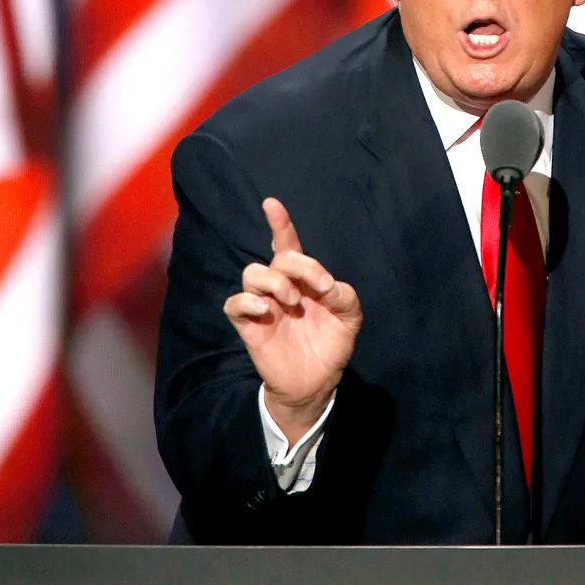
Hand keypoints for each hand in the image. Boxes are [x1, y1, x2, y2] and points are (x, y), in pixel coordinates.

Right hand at [224, 197, 362, 443]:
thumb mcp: (350, 316)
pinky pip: (234, 304)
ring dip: (275, 281)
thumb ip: (344, 295)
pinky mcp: (249, 326)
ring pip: (252, 273)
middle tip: (318, 289)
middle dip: (299, 265)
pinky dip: (247, 300)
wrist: (318, 381)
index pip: (287, 245)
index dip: (279, 224)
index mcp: (303, 280)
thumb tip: (326, 286)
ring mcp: (263, 306)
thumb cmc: (331, 344)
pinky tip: (266, 309)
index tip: (271, 203)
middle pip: (277, 259)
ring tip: (292, 301)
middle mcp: (280, 288)